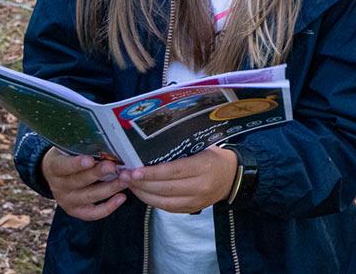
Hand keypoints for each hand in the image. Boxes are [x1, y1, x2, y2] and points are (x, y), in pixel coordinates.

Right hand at [41, 148, 127, 220]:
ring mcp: (67, 201)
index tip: (90, 160)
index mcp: (54, 167)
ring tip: (125, 180)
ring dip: (109, 188)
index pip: (63, 166)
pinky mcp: (76, 211)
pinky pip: (92, 213)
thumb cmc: (68, 155)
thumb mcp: (68, 147)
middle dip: (98, 174)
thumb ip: (82, 146)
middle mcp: (59, 186)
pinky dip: (108, 207)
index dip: (76, 164)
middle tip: (113, 167)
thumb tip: (103, 136)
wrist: (55, 174)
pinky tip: (122, 197)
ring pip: (89, 197)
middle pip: (79, 182)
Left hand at [120, 146, 237, 212]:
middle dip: (141, 184)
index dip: (151, 173)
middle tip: (123, 176)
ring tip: (128, 184)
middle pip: (165, 188)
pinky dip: (152, 200)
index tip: (133, 171)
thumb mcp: (202, 146)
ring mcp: (196, 201)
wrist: (232, 177)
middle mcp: (199, 187)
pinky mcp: (192, 210)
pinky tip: (142, 192)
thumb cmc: (214, 155)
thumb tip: (151, 146)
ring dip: (143, 194)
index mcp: (202, 167)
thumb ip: (180, 149)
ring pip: (163, 202)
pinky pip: (168, 208)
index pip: (173, 172)